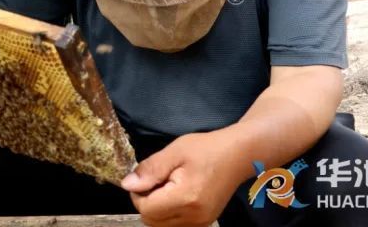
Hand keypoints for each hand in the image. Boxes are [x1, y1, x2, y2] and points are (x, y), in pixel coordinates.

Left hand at [121, 131, 244, 226]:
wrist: (239, 155)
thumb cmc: (207, 149)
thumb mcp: (175, 152)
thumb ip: (150, 170)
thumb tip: (128, 185)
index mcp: (186, 198)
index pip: (146, 209)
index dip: (138, 193)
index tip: (146, 177)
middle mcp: (195, 216)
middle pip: (152, 221)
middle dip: (146, 202)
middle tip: (157, 180)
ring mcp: (201, 222)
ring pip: (162, 225)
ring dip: (157, 208)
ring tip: (168, 186)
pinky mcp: (205, 222)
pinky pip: (176, 224)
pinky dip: (169, 213)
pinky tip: (176, 194)